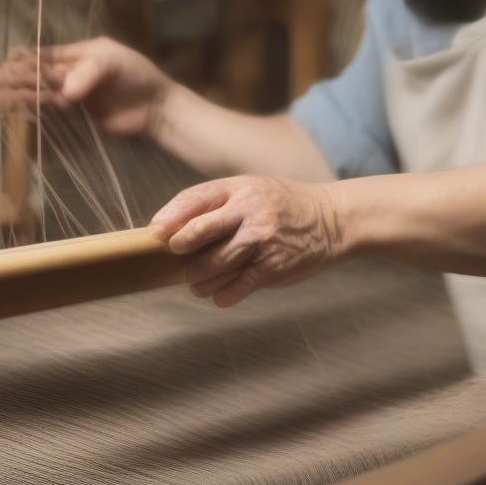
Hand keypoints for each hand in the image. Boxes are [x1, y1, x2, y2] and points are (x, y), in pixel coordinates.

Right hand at [0, 37, 172, 136]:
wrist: (157, 108)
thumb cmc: (138, 77)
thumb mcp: (115, 64)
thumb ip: (90, 73)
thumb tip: (65, 91)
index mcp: (78, 53)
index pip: (44, 56)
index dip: (22, 61)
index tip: (1, 64)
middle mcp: (71, 72)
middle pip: (36, 75)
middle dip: (12, 79)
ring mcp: (73, 94)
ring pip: (39, 94)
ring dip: (16, 97)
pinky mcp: (76, 115)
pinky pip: (49, 111)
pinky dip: (32, 110)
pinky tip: (13, 110)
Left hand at [149, 176, 343, 307]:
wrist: (329, 220)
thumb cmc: (280, 205)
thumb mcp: (250, 189)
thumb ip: (216, 204)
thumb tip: (174, 229)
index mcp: (239, 189)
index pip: (195, 199)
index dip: (171, 216)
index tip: (156, 232)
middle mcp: (249, 212)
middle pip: (201, 231)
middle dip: (182, 247)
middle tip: (176, 256)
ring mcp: (261, 240)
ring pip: (215, 264)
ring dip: (198, 278)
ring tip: (195, 282)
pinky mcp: (272, 266)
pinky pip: (238, 285)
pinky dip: (223, 294)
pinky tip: (218, 295)